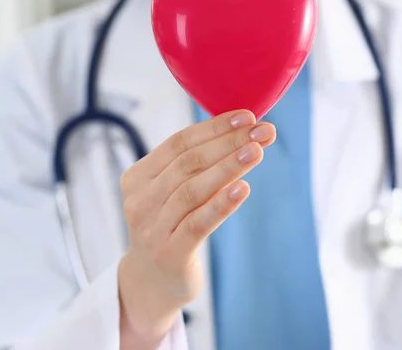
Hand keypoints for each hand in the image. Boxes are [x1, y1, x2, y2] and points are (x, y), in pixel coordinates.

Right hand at [118, 110, 275, 348]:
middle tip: (264, 131)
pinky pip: (198, 223)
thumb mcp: (172, 193)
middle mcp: (139, 201)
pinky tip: (244, 188)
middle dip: (229, 143)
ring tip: (258, 151)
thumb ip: (194, 167)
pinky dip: (221, 204)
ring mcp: (151, 229)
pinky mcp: (169, 254)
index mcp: (138, 177)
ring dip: (228, 167)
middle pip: (188, 163)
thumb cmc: (171, 227)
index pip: (179, 143)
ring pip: (193, 190)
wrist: (152, 283)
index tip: (248, 117)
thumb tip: (242, 132)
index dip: (214, 128)